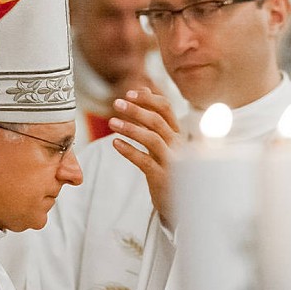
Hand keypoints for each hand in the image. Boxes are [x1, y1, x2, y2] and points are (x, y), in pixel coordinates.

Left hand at [109, 88, 183, 226]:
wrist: (179, 201)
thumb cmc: (167, 165)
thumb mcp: (163, 139)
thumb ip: (154, 115)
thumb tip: (144, 88)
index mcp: (177, 133)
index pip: (166, 108)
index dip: (147, 98)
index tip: (129, 93)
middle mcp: (177, 144)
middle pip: (157, 121)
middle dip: (136, 110)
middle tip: (116, 103)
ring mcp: (171, 161)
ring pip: (152, 139)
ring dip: (130, 128)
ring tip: (111, 122)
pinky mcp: (162, 177)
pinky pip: (144, 160)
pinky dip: (129, 150)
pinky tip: (115, 143)